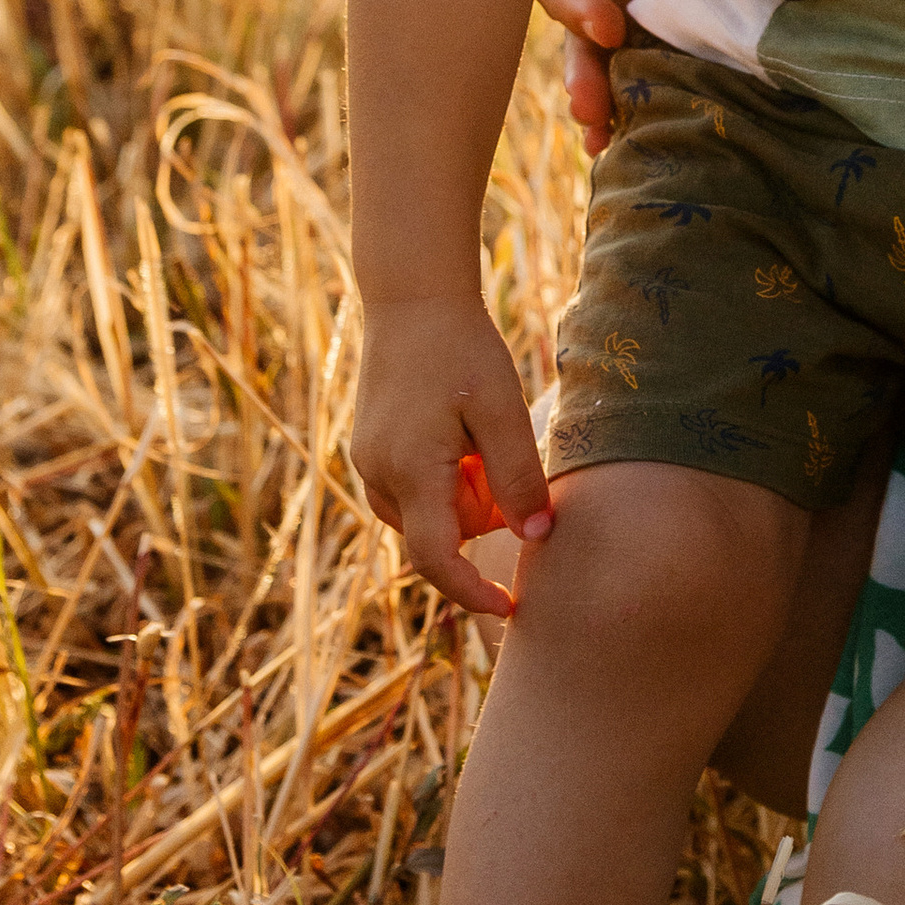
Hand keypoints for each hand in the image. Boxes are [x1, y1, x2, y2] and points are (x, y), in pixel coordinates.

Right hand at [351, 291, 554, 622]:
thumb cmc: (462, 348)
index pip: (436, 561)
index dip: (471, 593)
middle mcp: (378, 474)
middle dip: (478, 520)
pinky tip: (459, 431)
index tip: (509, 607)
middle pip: (436, 536)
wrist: (411, 297)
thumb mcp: (502, 409)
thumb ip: (518, 477)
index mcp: (410, 472)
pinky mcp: (368, 447)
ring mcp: (367, 461)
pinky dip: (441, 479)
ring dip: (460, 498)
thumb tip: (536, 536)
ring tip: (480, 437)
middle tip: (503, 458)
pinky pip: (410, 488)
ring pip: (422, 514)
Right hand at [538, 0, 660, 150]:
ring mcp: (627, 9)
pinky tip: (624, 139)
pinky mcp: (659, 28)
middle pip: (576, 32)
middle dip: (582, 71)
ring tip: (602, 137)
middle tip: (590, 108)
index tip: (608, 29)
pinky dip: (634, 101)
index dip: (574, 3)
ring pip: (606, 60)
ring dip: (601, 98)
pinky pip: (645, 66)